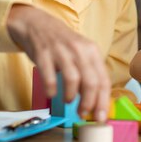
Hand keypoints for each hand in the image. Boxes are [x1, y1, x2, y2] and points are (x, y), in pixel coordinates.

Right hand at [7, 4, 109, 121]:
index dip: (103, 101)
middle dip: (89, 103)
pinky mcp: (43, 53)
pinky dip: (51, 89)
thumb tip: (94, 101)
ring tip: (68, 101)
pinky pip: (49, 76)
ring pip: (73, 79)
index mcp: (92, 51)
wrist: (37, 24)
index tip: (101, 117)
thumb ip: (88, 73)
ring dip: (71, 96)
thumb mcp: (80, 53)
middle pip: (91, 82)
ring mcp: (61, 51)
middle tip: (83, 114)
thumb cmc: (62, 44)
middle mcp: (79, 50)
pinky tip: (51, 94)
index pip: (103, 80)